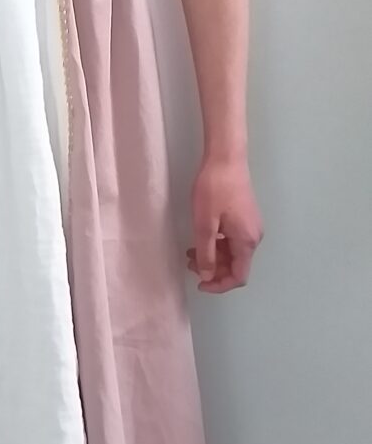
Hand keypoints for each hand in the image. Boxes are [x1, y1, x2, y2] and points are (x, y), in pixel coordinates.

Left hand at [187, 155, 263, 293]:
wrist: (226, 158)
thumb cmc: (214, 189)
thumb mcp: (205, 224)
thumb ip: (206, 254)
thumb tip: (207, 276)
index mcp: (247, 241)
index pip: (239, 277)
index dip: (219, 285)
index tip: (199, 283)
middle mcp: (253, 237)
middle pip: (236, 266)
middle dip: (213, 270)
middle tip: (190, 263)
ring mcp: (251, 227)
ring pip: (233, 253)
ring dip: (213, 257)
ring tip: (191, 252)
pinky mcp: (245, 218)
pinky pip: (232, 241)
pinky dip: (217, 245)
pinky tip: (201, 239)